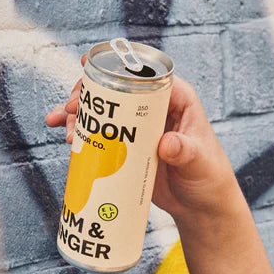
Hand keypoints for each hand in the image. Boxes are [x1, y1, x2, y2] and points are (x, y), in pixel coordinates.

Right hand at [45, 58, 243, 221]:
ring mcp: (138, 128)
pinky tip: (64, 135)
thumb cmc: (209, 178)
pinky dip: (82, 132)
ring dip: (80, 113)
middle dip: (90, 93)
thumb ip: (186, 151)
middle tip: (72, 106)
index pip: (146, 74)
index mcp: (177, 100)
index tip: (92, 66)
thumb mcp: (199, 162)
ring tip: (64, 125)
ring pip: (104, 111)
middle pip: (117, 89)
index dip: (117, 66)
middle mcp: (154, 109)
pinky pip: (100, 134)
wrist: (200, 207)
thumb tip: (167, 143)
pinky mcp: (126, 147)